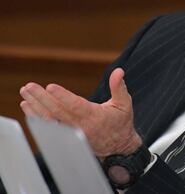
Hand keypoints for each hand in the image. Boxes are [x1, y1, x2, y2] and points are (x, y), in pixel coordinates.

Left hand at [19, 68, 141, 156]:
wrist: (118, 147)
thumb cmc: (121, 122)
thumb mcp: (124, 103)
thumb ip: (119, 87)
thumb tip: (118, 71)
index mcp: (95, 116)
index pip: (76, 106)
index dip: (63, 97)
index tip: (50, 87)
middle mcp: (81, 126)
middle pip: (58, 112)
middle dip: (42, 99)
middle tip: (29, 87)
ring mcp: (72, 133)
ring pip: (50, 121)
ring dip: (36, 107)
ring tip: (25, 94)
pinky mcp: (66, 138)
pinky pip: (48, 128)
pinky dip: (36, 118)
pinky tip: (28, 108)